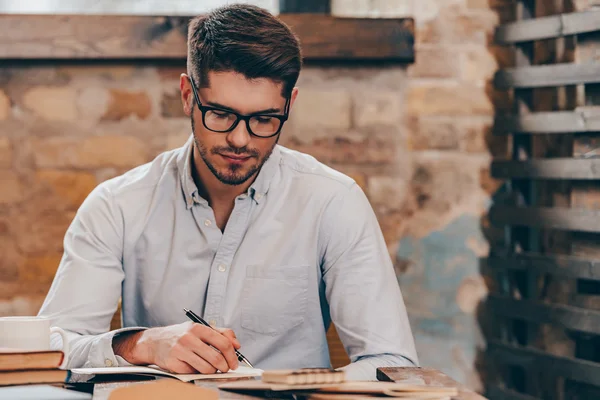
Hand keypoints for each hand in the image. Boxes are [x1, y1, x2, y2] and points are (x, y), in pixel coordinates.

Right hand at [114, 322, 240, 373]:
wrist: (154, 342)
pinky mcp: (173, 363)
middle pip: (216, 358)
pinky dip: (197, 372)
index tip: (235, 363)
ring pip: (206, 368)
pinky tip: (193, 366)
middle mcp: (189, 338)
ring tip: (210, 368)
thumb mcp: (200, 328)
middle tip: (226, 369)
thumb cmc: (180, 335)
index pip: (223, 343)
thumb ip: (221, 333)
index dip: (232, 355)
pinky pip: (193, 373)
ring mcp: (180, 351)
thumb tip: (237, 344)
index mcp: (198, 328)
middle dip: (225, 367)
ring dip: (212, 371)